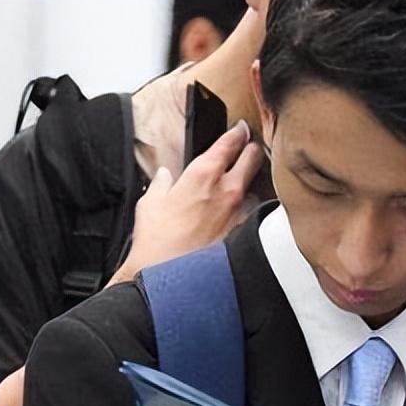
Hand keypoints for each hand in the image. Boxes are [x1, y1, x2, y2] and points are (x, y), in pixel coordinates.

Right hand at [108, 121, 263, 285]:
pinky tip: (234, 217)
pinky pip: (252, 214)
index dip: (237, 132)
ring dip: (249, 185)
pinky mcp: (244, 233)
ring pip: (256, 187)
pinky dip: (245, 211)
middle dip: (251, 150)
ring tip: (238, 190)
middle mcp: (228, 189)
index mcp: (203, 175)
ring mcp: (240, 212)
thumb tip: (165, 176)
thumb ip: (160, 184)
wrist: (167, 276)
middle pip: (253, 156)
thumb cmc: (155, 241)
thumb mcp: (149, 204)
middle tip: (247, 149)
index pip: (230, 142)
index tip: (240, 129)